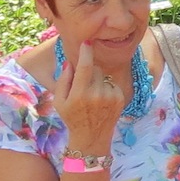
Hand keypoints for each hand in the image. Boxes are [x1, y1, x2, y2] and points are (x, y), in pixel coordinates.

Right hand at [54, 38, 125, 154]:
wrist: (92, 138)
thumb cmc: (72, 118)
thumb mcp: (59, 102)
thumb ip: (63, 81)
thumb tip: (70, 63)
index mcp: (80, 94)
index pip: (85, 67)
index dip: (86, 52)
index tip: (87, 41)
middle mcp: (97, 94)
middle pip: (94, 69)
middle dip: (88, 71)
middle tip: (83, 86)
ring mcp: (111, 96)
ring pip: (103, 75)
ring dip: (97, 80)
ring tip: (92, 96)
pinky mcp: (120, 98)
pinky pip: (111, 82)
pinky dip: (106, 87)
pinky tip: (101, 100)